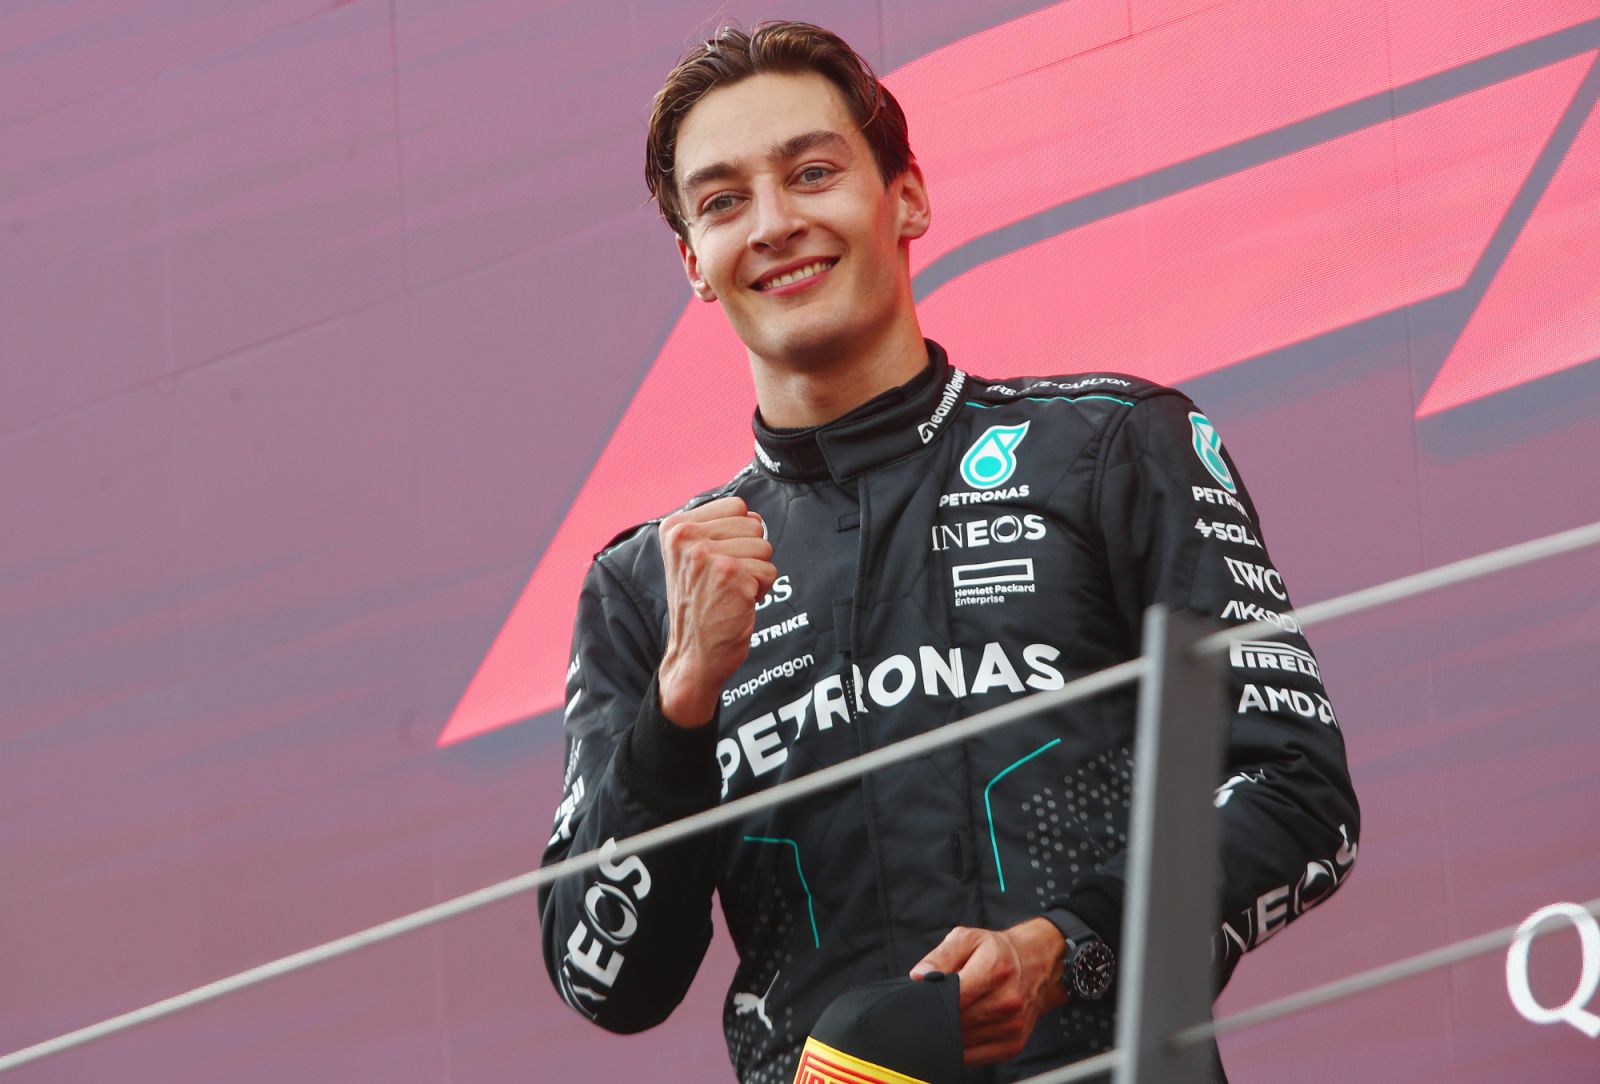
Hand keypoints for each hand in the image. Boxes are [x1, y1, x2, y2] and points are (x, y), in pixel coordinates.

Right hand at [657, 496, 776, 727]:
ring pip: (764, 547)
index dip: (738, 535)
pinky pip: (769, 571)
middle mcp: (688, 538)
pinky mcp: (731, 576)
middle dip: (749, 554)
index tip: (718, 561)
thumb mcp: (692, 557)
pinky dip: (761, 590)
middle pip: (754, 525)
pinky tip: (738, 602)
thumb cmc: (699, 604)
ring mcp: (708, 556)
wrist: (692, 653)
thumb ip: (719, 529)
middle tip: (725, 580)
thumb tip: (756, 517)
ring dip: (755, 573)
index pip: (737, 506)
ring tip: (730, 591)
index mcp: (675, 527)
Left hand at [910, 917, 1067, 1064]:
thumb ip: (940, 956)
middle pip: (958, 1022)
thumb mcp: (968, 939)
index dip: (934, 1001)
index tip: (925, 999)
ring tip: (953, 1014)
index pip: (955, 997)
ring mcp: (1013, 1025)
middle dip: (941, 1015)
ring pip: (964, 1042)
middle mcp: (1008, 1000)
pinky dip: (963, 1049)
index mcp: (996, 968)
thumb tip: (920, 976)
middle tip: (937, 1005)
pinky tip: (962, 1032)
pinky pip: (977, 1058)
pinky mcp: (1014, 1044)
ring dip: (952, 1032)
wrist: (1037, 964)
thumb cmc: (998, 951)